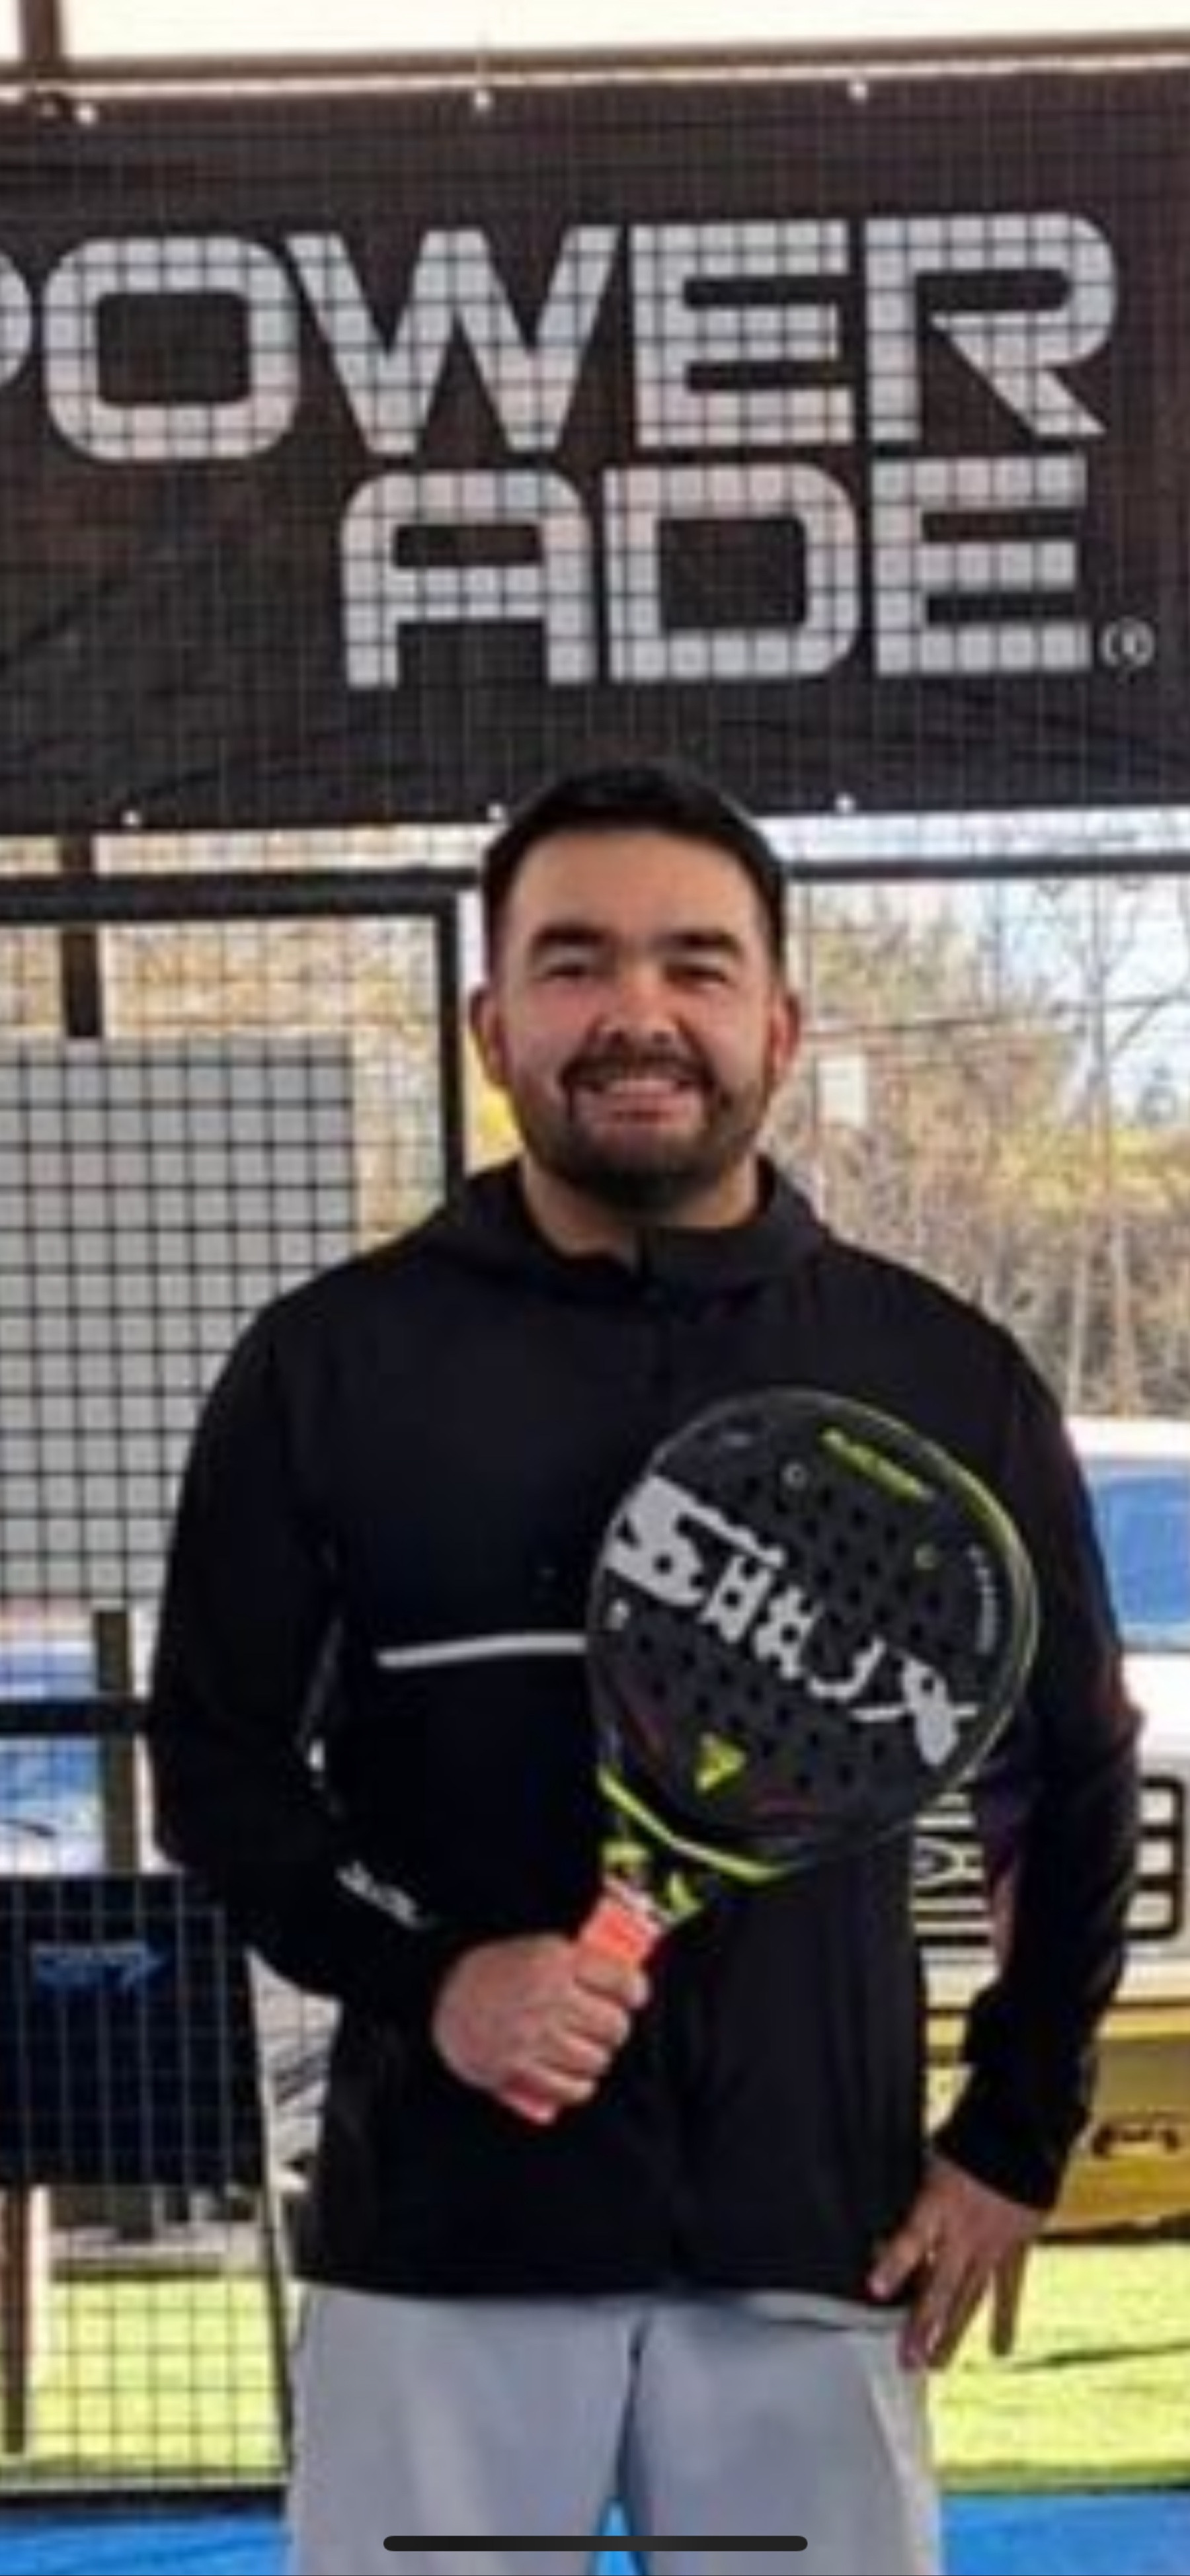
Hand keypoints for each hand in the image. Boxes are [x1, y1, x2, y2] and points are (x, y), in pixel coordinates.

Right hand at [430, 1932, 649, 2113]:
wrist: (440, 1997)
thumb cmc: (494, 1971)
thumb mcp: (537, 1947)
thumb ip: (578, 1961)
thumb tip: (627, 1976)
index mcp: (555, 1960)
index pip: (622, 1980)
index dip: (634, 1991)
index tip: (632, 1996)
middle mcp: (547, 1998)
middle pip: (614, 2025)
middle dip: (614, 2027)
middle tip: (604, 2025)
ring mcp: (533, 2037)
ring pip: (597, 2060)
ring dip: (596, 2057)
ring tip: (584, 2049)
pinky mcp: (518, 2070)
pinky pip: (572, 2089)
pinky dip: (579, 2086)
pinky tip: (573, 2075)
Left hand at [867, 2152, 1042, 2369]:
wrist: (1022, 2134)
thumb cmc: (968, 2146)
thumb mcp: (931, 2164)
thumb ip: (915, 2208)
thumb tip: (882, 2245)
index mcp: (939, 2203)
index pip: (913, 2237)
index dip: (894, 2262)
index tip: (874, 2288)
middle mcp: (965, 2231)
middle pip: (941, 2285)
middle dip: (922, 2324)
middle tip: (907, 2360)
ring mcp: (993, 2244)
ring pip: (971, 2297)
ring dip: (953, 2334)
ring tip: (937, 2365)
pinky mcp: (1017, 2248)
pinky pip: (1010, 2290)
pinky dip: (1006, 2320)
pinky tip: (1000, 2350)